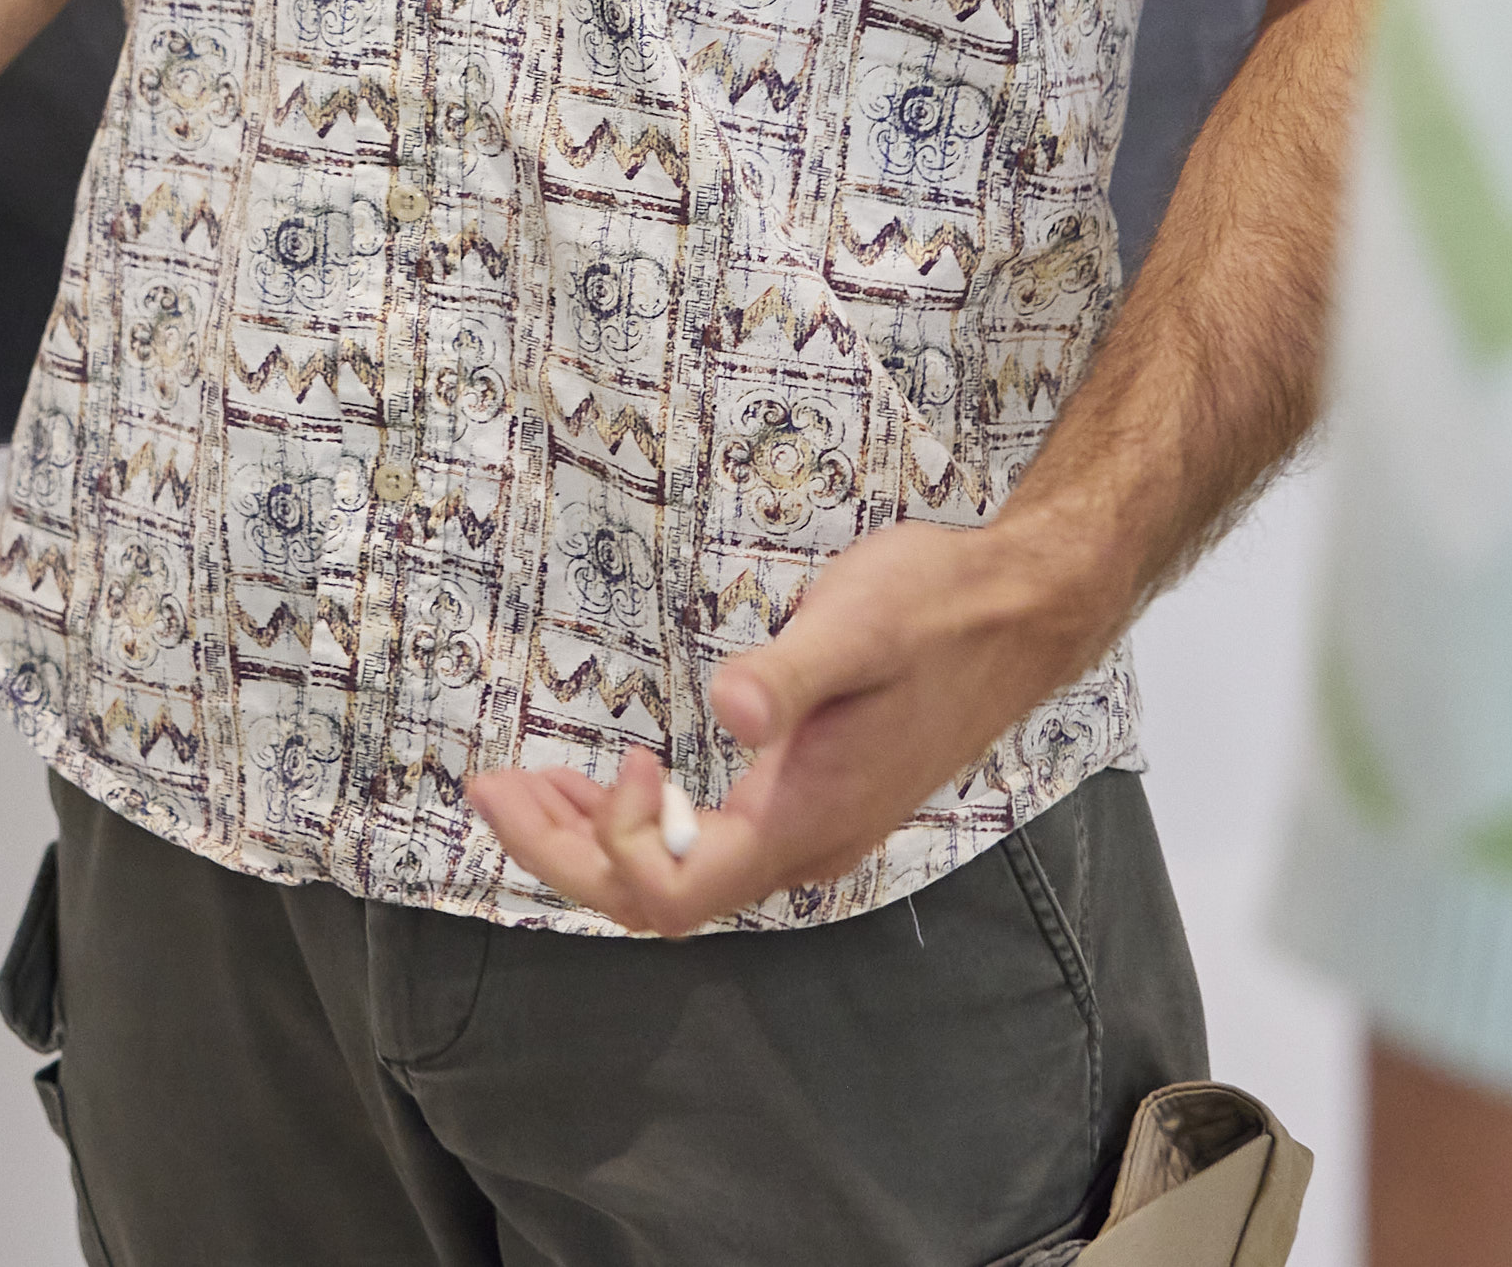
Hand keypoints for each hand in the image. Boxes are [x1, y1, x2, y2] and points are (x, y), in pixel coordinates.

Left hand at [467, 515, 1122, 932]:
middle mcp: (805, 844)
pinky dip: (640, 824)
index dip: (617, 847)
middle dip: (564, 854)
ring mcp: (810, 828)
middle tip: (488, 791)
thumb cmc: (938, 609)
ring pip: (679, 879)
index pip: (676, 892)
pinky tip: (613, 781)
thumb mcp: (857, 623)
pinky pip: (705, 846)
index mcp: (806, 820)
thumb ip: (788, 674)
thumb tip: (728, 710)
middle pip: (659, 901)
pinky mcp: (811, 800)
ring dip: (592, 841)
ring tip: (522, 788)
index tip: (622, 755)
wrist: (1023, 611)